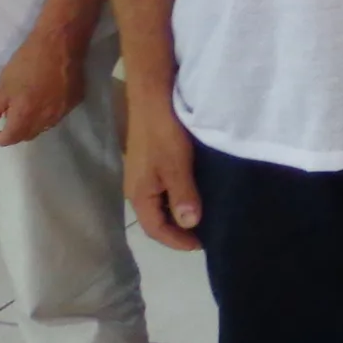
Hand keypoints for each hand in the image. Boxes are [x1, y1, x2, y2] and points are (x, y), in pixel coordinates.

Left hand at [0, 22, 88, 146]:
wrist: (61, 42)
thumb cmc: (28, 62)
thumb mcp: (3, 84)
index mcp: (26, 116)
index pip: (11, 138)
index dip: (0, 139)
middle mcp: (46, 119)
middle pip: (29, 135)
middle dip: (17, 133)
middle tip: (8, 122)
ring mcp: (64, 110)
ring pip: (45, 126)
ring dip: (33, 124)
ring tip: (27, 111)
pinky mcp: (76, 100)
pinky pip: (59, 114)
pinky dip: (48, 114)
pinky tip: (46, 101)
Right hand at [125, 93, 203, 250]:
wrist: (153, 96)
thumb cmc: (163, 132)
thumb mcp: (176, 165)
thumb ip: (182, 196)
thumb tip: (189, 225)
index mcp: (139, 194)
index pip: (155, 230)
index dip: (177, 241)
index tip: (202, 246)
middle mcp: (137, 188)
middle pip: (156, 219)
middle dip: (178, 230)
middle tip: (205, 234)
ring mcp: (143, 174)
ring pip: (161, 203)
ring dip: (179, 213)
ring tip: (204, 217)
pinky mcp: (152, 161)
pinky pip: (164, 188)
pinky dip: (179, 196)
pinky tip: (196, 191)